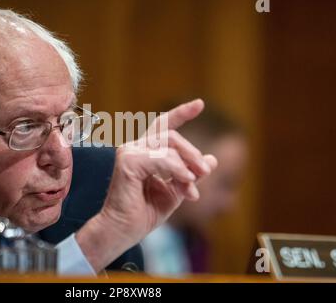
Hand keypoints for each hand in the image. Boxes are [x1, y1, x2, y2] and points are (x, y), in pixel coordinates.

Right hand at [76, 99, 216, 271]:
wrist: (123, 231)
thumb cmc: (144, 212)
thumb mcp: (176, 191)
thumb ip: (190, 175)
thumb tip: (212, 160)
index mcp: (144, 152)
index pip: (163, 126)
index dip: (182, 113)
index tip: (200, 103)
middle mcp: (135, 148)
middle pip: (171, 135)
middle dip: (192, 152)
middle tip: (205, 171)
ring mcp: (129, 152)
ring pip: (167, 146)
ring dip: (186, 166)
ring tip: (192, 189)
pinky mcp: (127, 162)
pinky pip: (161, 159)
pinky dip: (176, 170)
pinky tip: (185, 181)